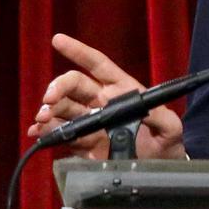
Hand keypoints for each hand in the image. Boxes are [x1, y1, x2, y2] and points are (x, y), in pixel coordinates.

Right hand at [27, 32, 187, 159]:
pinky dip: (47, 132)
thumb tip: (149, 112)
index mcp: (121, 90)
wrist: (158, 168)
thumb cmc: (167, 141)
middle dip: (57, 88)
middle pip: (74, 85)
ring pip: (63, 109)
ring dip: (50, 111)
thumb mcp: (171, 128)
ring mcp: (90, 123)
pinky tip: (37, 132)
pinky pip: (62, 134)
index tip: (58, 40)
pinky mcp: (83, 144)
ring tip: (43, 119)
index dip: (79, 51)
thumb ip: (162, 118)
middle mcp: (101, 102)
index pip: (98, 64)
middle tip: (49, 100)